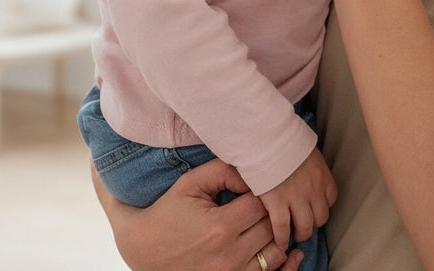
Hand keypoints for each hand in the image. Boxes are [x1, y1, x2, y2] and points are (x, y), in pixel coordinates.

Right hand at [90, 160, 301, 270]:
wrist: (144, 249)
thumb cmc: (169, 212)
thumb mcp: (191, 183)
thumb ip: (224, 171)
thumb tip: (253, 172)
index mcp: (220, 227)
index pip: (262, 204)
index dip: (264, 192)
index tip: (257, 186)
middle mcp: (229, 254)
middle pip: (272, 228)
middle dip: (272, 212)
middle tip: (267, 201)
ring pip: (275, 252)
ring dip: (277, 235)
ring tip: (270, 221)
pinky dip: (281, 263)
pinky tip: (288, 251)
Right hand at [258, 147, 337, 252]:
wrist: (267, 137)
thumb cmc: (283, 139)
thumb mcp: (304, 149)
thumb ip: (308, 163)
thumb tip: (304, 167)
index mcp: (322, 175)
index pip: (330, 199)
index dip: (321, 206)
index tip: (312, 207)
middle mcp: (314, 189)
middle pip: (321, 217)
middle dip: (313, 223)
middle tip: (302, 224)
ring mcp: (296, 198)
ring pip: (305, 227)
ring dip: (300, 234)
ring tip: (292, 236)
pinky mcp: (277, 203)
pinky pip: (282, 228)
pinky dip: (282, 238)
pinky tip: (279, 242)